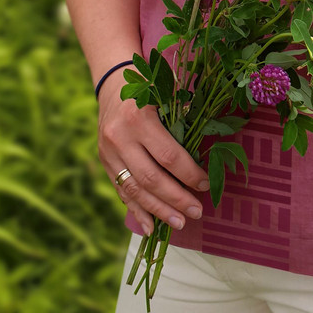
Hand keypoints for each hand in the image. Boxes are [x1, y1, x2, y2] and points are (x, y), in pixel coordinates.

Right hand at [97, 88, 210, 232]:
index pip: (168, 155)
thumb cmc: (149, 86)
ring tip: (180, 224)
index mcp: (139, 118)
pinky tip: (150, 228)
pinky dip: (137, 211)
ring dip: (159, 210)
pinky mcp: (105, 162)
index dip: (188, 173)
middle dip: (176, 199)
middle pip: (151, 178)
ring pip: (135, 190)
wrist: (112, 84)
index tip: (205, 184)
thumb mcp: (166, 94)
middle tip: (197, 212)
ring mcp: (109, 153)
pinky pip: (122, 191)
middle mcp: (120, 138)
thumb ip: (183, 117)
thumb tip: (208, 149)